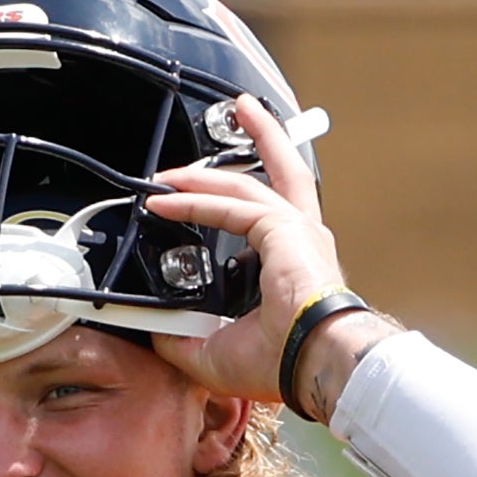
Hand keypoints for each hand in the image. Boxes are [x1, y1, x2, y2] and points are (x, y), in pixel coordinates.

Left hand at [139, 94, 390, 411]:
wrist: (317, 362)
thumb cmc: (287, 362)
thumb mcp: (220, 353)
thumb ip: (188, 340)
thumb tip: (159, 335)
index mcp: (295, 264)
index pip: (267, 216)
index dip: (232, 201)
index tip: (203, 195)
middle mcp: (302, 238)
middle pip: (281, 172)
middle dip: (261, 138)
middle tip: (241, 114)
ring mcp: (296, 229)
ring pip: (252, 178)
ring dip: (212, 165)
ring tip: (180, 160)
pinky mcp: (283, 229)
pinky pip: (231, 205)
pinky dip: (196, 200)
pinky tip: (166, 200)